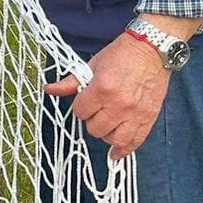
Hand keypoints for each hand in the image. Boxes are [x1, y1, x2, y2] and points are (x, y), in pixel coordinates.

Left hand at [45, 32, 168, 159]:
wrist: (152, 48)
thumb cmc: (122, 54)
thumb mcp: (93, 64)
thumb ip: (71, 81)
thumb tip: (50, 89)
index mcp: (102, 88)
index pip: (80, 112)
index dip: (80, 107)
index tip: (85, 102)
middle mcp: (119, 104)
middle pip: (95, 128)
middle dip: (91, 120)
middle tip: (96, 111)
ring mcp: (135, 113)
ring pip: (113, 139)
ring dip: (106, 134)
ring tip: (106, 125)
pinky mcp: (149, 117)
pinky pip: (135, 141)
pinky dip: (124, 150)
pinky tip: (116, 154)